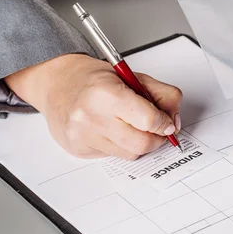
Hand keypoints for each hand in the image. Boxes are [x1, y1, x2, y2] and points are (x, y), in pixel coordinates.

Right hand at [4, 54, 182, 159]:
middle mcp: (91, 116)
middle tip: (157, 130)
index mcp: (106, 92)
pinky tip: (111, 130)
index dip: (164, 123)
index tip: (167, 123)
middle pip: (141, 143)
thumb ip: (161, 95)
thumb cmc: (93, 79)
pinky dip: (120, 146)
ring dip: (138, 143)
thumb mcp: (132, 77)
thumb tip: (175, 121)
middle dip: (156, 139)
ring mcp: (83, 136)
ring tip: (131, 126)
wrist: (57, 84)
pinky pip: (113, 156)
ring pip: (130, 154)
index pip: (149, 120)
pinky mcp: (78, 149)